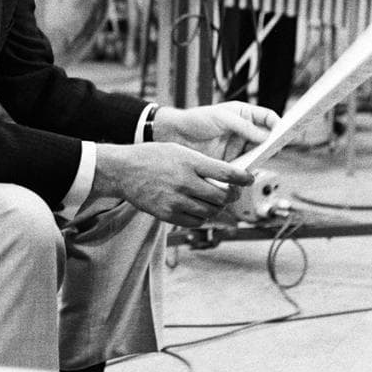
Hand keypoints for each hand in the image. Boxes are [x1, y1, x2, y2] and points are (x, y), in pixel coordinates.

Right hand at [92, 140, 255, 229]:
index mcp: (189, 162)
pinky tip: (198, 208)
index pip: (226, 172)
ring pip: (210, 211)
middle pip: (221, 196)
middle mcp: (185, 182)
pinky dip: (201, 217)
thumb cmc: (151, 157)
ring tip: (213, 200)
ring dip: (217, 207)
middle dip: (231, 196)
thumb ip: (201, 163)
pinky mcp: (168, 215)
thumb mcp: (179, 150)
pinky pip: (195, 222)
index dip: (242, 178)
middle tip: (231, 193)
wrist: (123, 171)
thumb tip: (225, 175)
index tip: (249, 179)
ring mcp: (176, 200)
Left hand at [153, 101, 278, 161]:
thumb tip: (265, 136)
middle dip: (275, 143)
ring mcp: (238, 147)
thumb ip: (244, 127)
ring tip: (264, 159)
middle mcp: (245, 131)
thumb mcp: (221, 118)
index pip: (268, 118)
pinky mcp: (231, 162)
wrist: (175, 136)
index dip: (278, 124)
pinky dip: (249, 169)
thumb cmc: (196, 120)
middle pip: (267, 138)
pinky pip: (245, 166)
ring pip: (259, 154)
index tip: (283, 131)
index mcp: (245, 114)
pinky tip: (249, 170)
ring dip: (263, 157)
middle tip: (279, 148)